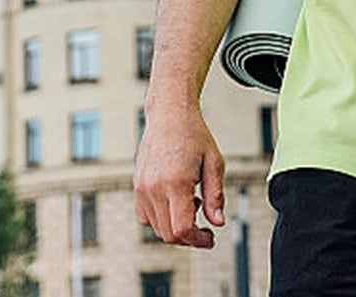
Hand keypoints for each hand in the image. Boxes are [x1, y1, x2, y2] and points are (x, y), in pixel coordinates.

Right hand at [133, 104, 225, 247]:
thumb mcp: (214, 162)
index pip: (182, 228)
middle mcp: (154, 188)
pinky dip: (161, 218)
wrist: (170, 115)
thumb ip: (216, 195)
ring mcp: (142, 188)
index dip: (197, 239)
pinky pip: (146, 217)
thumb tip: (218, 223)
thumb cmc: (194, 135)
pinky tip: (177, 200)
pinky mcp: (137, 187)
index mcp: (176, 182)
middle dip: (189, 237)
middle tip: (206, 229)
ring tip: (194, 202)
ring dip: (176, 227)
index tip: (210, 238)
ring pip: (157, 228)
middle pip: (168, 233)